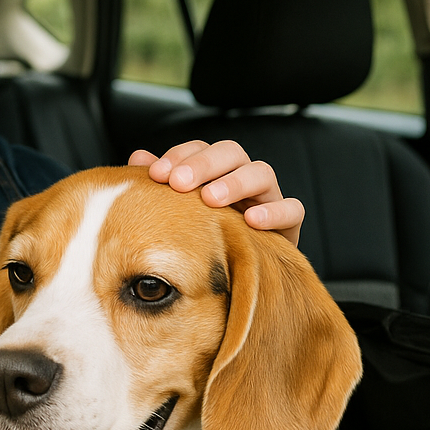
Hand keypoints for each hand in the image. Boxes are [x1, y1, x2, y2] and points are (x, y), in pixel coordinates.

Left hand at [129, 140, 304, 245]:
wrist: (240, 279)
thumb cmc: (203, 241)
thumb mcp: (181, 213)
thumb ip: (164, 184)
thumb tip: (137, 157)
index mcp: (215, 171)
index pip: (200, 149)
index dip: (179, 156)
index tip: (157, 174)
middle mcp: (243, 178)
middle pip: (231, 153)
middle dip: (204, 165)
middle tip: (179, 182)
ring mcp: (268, 198)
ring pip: (261, 174)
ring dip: (235, 183)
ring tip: (211, 199)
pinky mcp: (288, 225)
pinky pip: (291, 210)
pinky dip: (274, 212)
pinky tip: (251, 220)